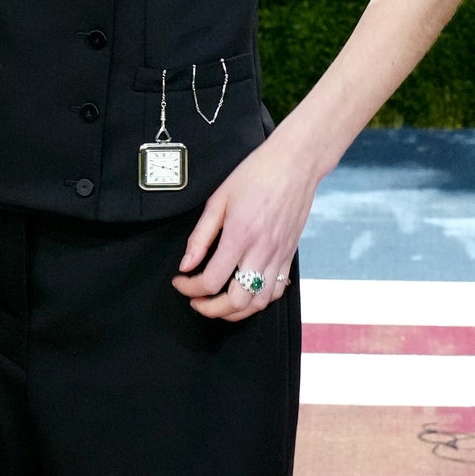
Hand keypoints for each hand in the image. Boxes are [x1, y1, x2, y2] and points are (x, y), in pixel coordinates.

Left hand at [172, 131, 317, 320]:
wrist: (294, 164)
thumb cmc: (256, 174)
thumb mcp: (219, 198)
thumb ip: (201, 235)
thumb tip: (186, 264)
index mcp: (240, 236)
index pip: (211, 280)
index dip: (190, 288)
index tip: (180, 281)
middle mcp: (261, 251)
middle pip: (236, 301)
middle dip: (211, 309)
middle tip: (195, 300)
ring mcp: (279, 256)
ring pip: (258, 303)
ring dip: (236, 311)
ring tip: (218, 303)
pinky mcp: (290, 256)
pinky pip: (276, 291)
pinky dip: (259, 301)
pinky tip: (246, 293)